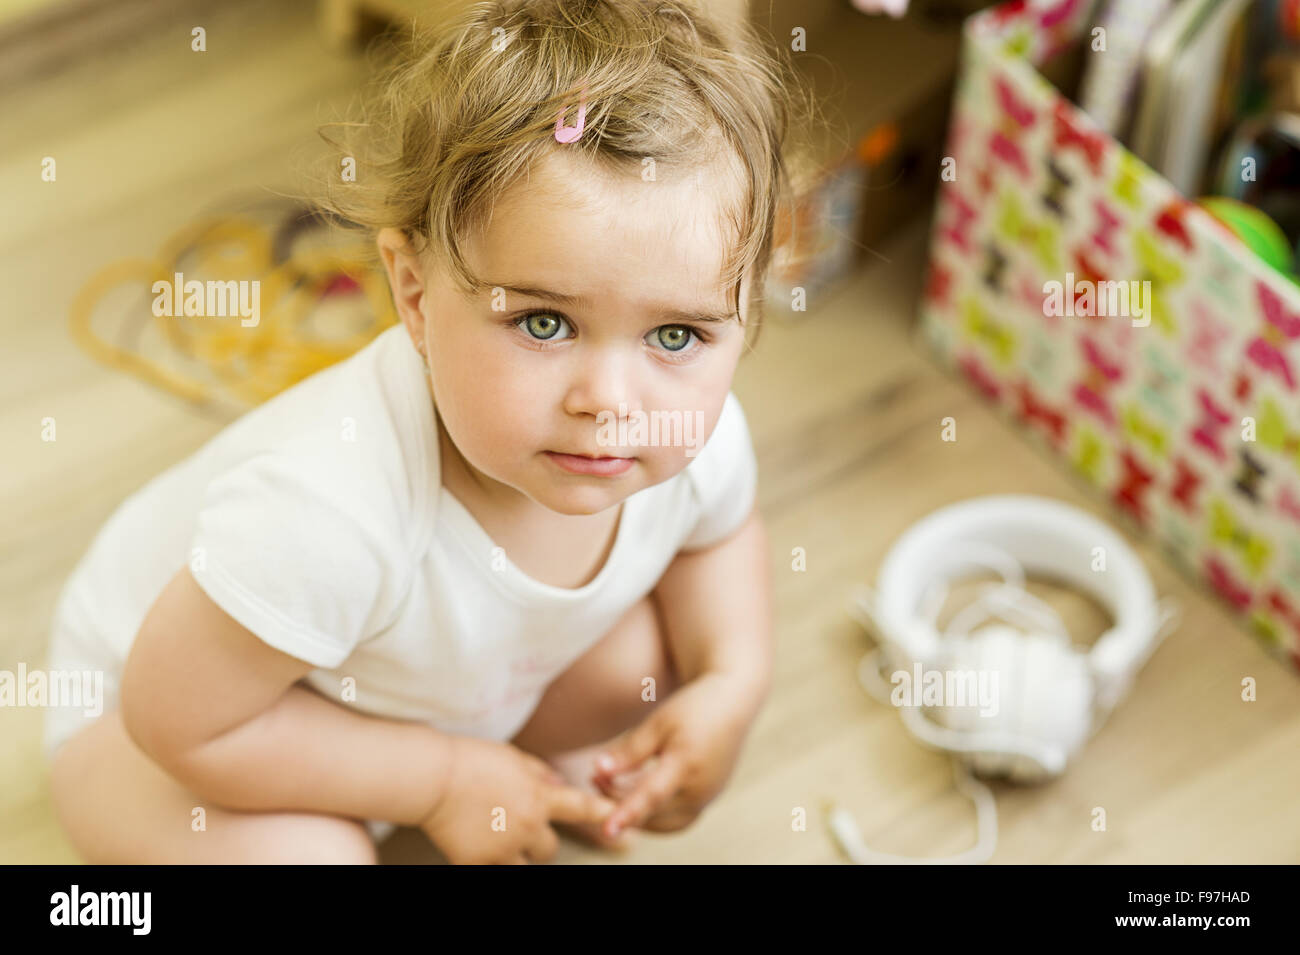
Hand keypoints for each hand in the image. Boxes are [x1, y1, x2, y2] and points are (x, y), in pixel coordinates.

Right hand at [418, 735, 615, 864]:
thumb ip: (539, 774)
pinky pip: (496, 871)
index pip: (580, 809)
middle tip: (519, 827)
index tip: (619, 822)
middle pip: (550, 849)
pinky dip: (491, 862)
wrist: (433, 778)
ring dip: (519, 857)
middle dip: (539, 841)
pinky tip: (477, 846)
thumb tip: (556, 786)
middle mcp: (526, 826)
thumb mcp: (513, 757)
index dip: (603, 815)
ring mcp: (503, 848)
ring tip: (498, 838)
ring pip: (527, 866)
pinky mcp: (478, 863)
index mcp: (538, 796)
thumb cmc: (471, 760)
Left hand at [591, 670, 763, 837]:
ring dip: (636, 812)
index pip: (652, 796)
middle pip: (653, 812)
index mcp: (687, 763)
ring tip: (611, 785)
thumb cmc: (693, 708)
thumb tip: (598, 770)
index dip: (628, 813)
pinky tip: (634, 792)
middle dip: (620, 801)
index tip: (608, 830)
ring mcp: (707, 798)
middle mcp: (701, 788)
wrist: (732, 703)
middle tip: (596, 778)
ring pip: (663, 822)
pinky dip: (653, 812)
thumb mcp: (658, 722)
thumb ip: (630, 751)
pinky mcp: (708, 800)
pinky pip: (675, 818)